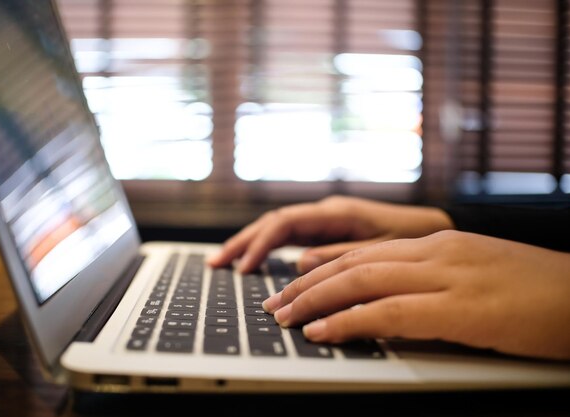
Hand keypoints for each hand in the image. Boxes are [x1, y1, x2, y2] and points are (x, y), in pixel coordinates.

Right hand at [207, 195, 453, 273]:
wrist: (435, 229)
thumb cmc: (415, 238)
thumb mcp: (383, 250)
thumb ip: (340, 255)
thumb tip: (298, 262)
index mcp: (338, 212)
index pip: (286, 224)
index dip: (260, 244)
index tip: (244, 268)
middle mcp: (327, 211)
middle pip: (274, 223)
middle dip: (243, 242)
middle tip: (216, 263)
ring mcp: (326, 220)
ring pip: (278, 228)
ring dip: (250, 244)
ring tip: (224, 262)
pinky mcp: (328, 230)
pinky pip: (290, 236)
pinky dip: (268, 248)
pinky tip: (255, 260)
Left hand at [263, 230, 569, 360]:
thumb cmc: (537, 292)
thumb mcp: (477, 275)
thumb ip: (434, 280)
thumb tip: (394, 299)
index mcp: (438, 243)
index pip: (365, 250)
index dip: (323, 267)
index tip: (293, 282)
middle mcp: (436, 252)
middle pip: (353, 263)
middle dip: (307, 285)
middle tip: (275, 304)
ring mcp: (447, 275)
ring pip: (361, 281)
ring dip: (315, 301)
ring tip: (285, 318)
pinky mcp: (460, 308)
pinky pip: (389, 312)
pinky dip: (349, 322)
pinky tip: (323, 333)